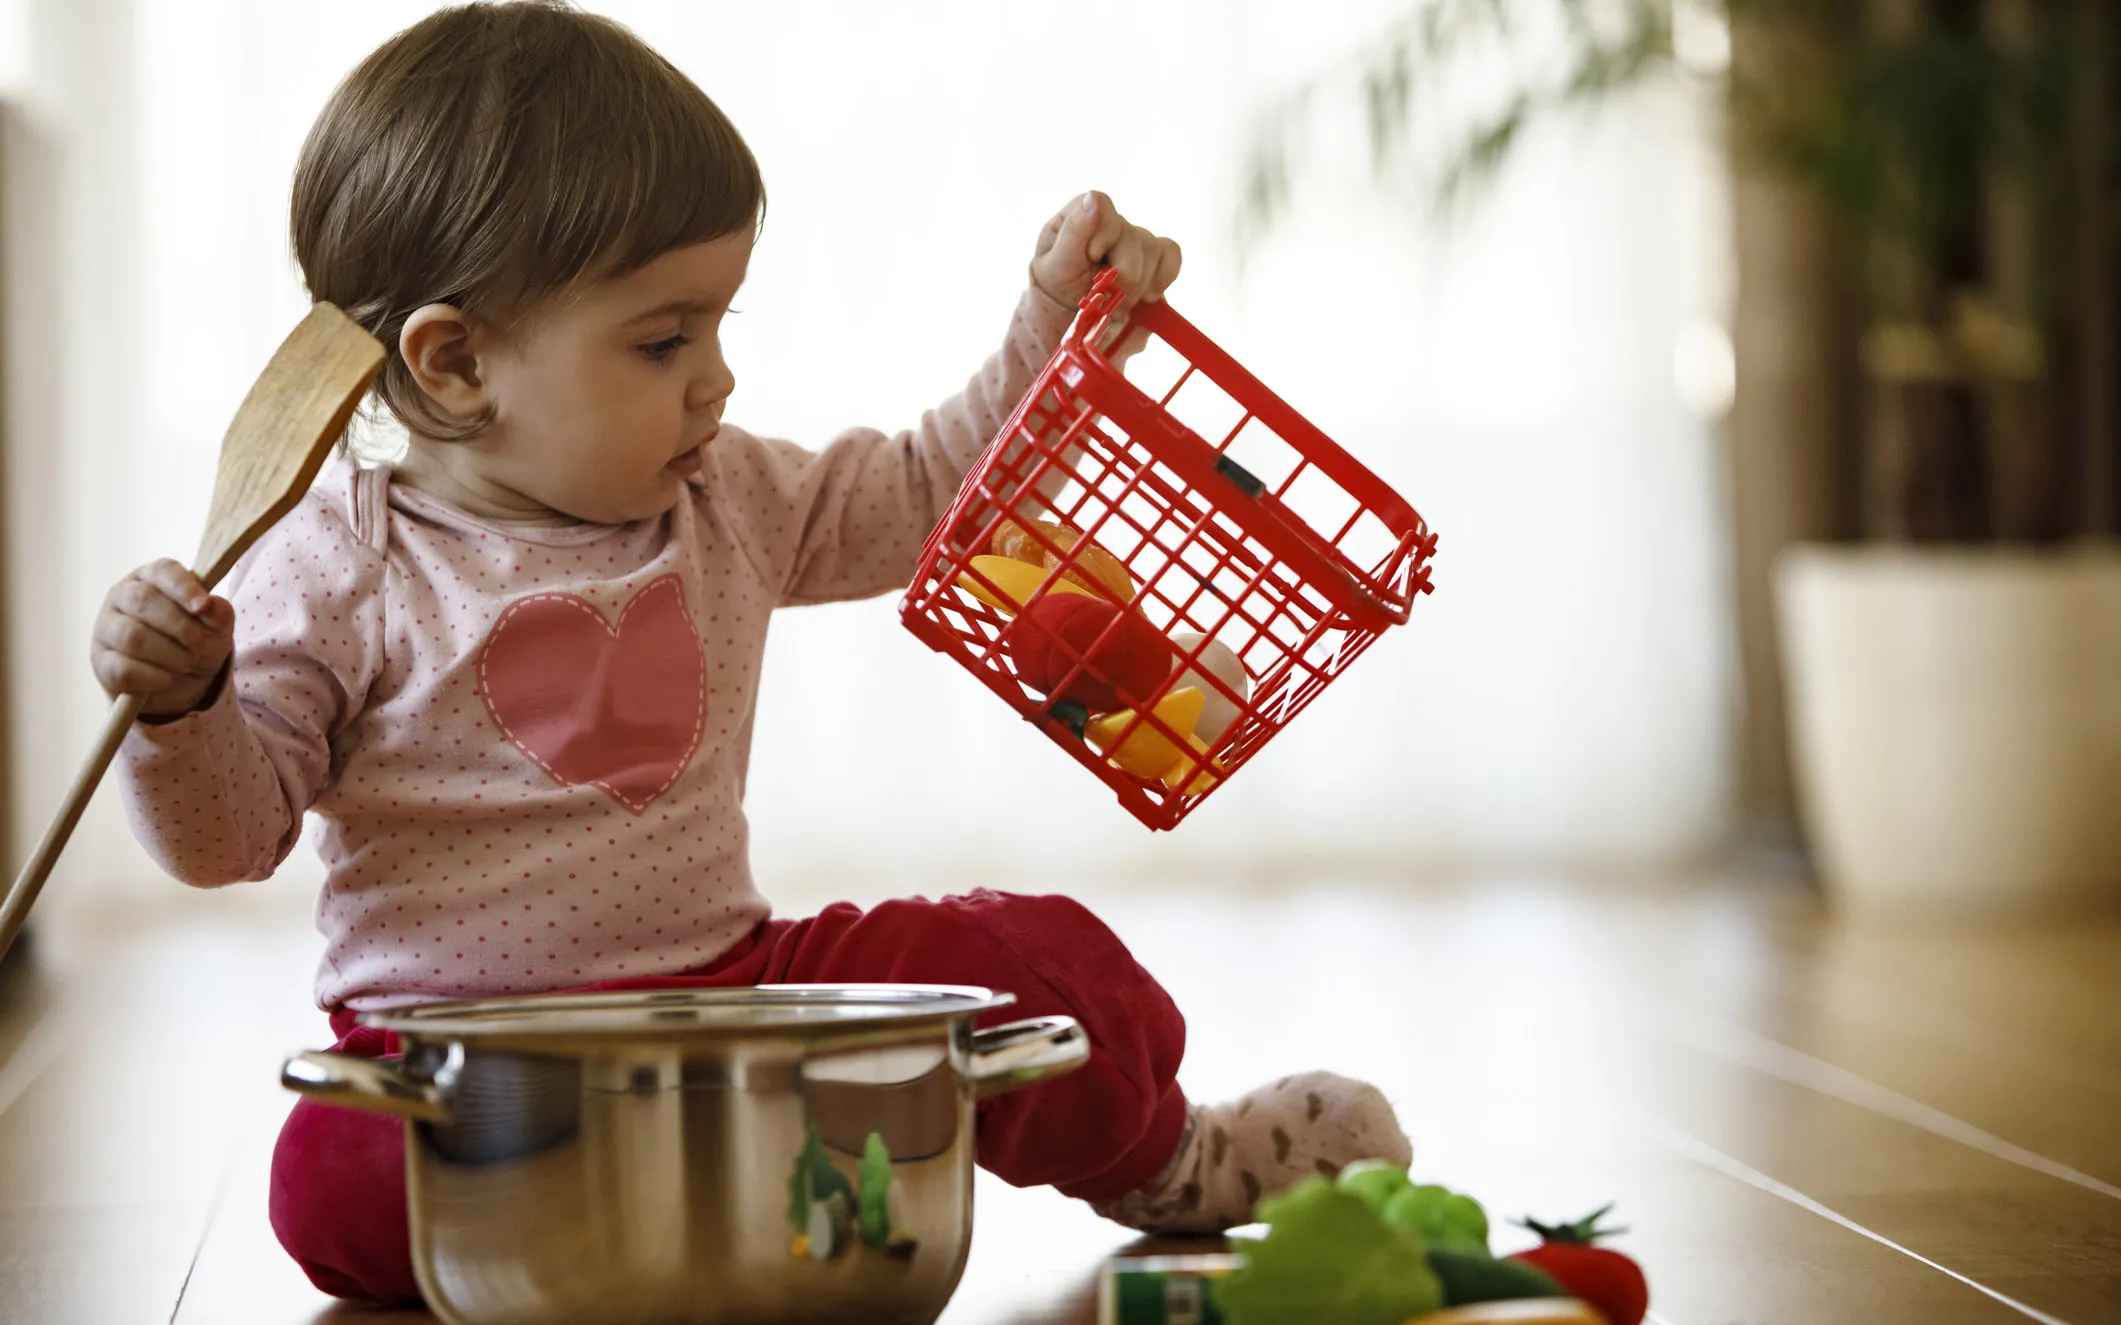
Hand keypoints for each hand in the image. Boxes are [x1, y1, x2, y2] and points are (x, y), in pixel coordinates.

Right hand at [93, 560, 235, 717]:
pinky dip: (154, 678)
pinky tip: (169, 679)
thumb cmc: (196, 641)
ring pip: (131, 636)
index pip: (163, 571)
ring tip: (188, 663)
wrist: (181, 683)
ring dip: (170, 655)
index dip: (183, 587)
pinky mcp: (101, 661)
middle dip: (180, 627)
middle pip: (143, 601)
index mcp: (152, 577)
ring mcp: (106, 627)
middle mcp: (122, 595)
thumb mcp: (217, 628)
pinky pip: (123, 669)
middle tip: (202, 646)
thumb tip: (211, 606)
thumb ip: (219, 614)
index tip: (202, 606)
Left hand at [1029, 191, 1182, 325]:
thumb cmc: (1056, 284)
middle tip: (1105, 300)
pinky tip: (1146, 296)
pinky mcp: (1154, 257)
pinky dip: (1162, 278)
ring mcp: (1135, 238)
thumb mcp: (1056, 263)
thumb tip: (1094, 196)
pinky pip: (1171, 256)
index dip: (1104, 237)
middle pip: (1134, 237)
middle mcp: (1112, 221)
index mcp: (1082, 212)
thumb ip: (1075, 230)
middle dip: (1122, 276)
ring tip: (1117, 306)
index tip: (1092, 259)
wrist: (1069, 313)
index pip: (1105, 206)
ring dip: (1136, 287)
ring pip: (1153, 251)